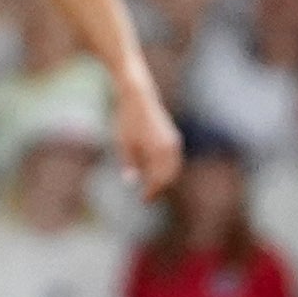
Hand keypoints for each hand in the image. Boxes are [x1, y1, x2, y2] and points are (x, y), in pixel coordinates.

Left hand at [114, 81, 182, 201]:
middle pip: (169, 176)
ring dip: (164, 179)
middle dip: (160, 187)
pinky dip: (166, 168)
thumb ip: (129, 164)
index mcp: (158, 151)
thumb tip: (131, 181)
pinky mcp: (171, 137)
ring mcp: (173, 141)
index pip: (158, 179)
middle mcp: (170, 147)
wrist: (138, 97)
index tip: (144, 200)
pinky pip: (172, 159)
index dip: (152, 191)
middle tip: (148, 197)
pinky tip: (154, 171)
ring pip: (173, 167)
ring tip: (152, 186)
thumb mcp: (124, 144)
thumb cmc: (128, 120)